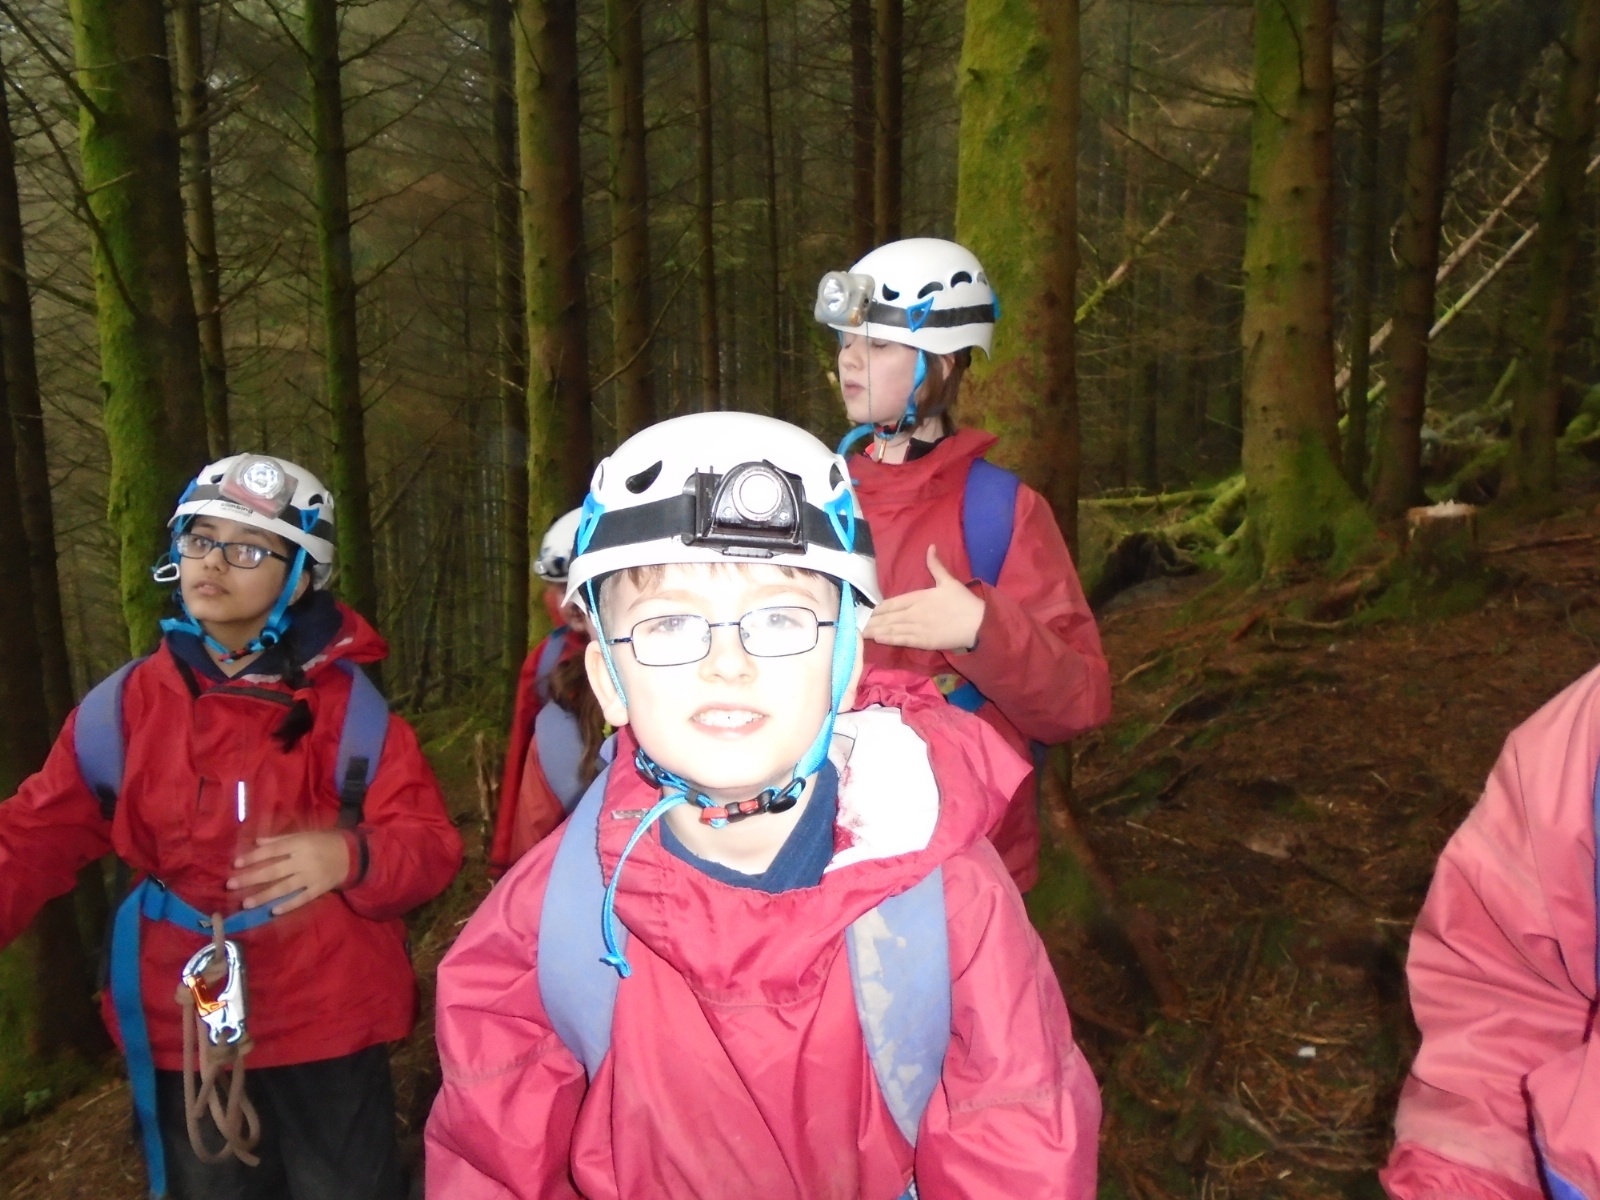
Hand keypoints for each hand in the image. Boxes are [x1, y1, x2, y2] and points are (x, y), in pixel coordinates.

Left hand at [228, 831, 350, 915]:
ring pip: (284, 888)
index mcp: (299, 845)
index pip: (272, 851)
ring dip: (264, 895)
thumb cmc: (324, 842)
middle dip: (251, 878)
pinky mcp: (319, 889)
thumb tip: (257, 842)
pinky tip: (273, 911)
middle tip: (231, 884)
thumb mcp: (304, 835)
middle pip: (273, 871)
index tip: (236, 863)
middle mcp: (303, 861)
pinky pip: (302, 899)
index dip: (254, 857)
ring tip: (246, 903)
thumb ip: (281, 840)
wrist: (352, 855)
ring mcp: (311, 877)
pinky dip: (288, 905)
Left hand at [864, 546, 985, 652]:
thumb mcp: (949, 581)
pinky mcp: (924, 642)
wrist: (978, 624)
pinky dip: (889, 639)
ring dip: (874, 631)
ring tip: (858, 632)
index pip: (890, 603)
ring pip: (891, 629)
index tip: (860, 609)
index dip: (874, 608)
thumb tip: (930, 547)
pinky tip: (877, 638)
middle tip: (851, 623)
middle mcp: (914, 612)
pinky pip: (902, 640)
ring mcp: (918, 628)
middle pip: (886, 617)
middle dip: (869, 621)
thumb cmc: (963, 602)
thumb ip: (936, 565)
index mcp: (918, 597)